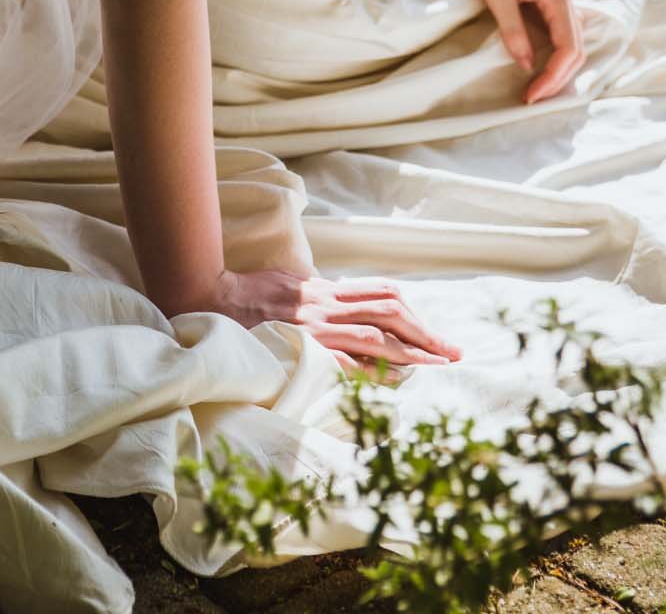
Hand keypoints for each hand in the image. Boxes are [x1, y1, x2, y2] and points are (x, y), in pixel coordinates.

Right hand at [207, 267, 461, 372]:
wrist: (213, 298)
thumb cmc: (251, 294)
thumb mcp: (292, 284)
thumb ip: (319, 294)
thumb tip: (342, 301)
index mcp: (326, 290)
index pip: (382, 295)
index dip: (413, 313)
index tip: (435, 334)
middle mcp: (326, 305)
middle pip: (388, 312)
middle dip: (424, 332)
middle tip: (452, 352)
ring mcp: (314, 327)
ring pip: (373, 335)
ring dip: (409, 351)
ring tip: (436, 365)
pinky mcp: (300, 346)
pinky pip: (342, 360)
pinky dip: (369, 370)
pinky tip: (391, 381)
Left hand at [456, 0, 584, 103]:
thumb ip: (513, 31)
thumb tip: (527, 65)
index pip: (568, 49)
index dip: (553, 77)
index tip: (531, 95)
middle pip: (576, 49)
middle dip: (559, 78)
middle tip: (533, 97)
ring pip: (571, 40)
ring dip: (559, 66)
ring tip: (538, 86)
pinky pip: (560, 29)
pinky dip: (554, 51)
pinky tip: (539, 61)